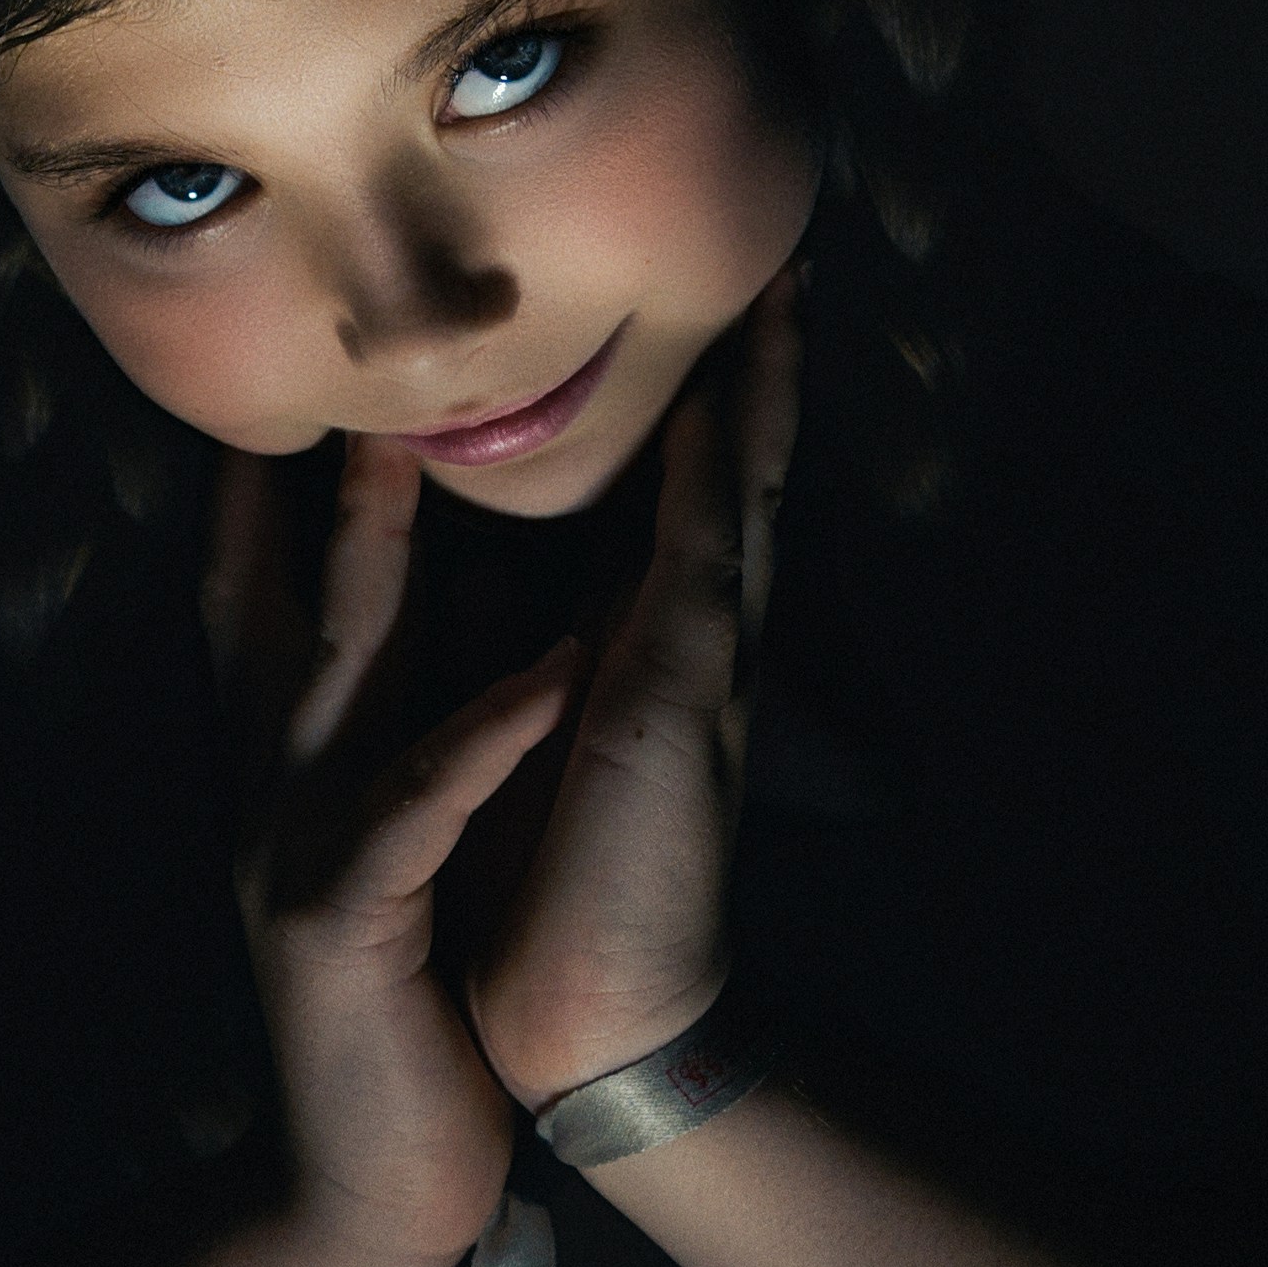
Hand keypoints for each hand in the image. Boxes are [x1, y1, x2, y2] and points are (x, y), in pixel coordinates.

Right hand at [207, 430, 588, 1266]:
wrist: (380, 1186)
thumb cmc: (410, 1014)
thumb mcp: (388, 856)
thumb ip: (385, 747)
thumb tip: (424, 634)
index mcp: (289, 779)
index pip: (262, 607)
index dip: (269, 490)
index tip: (304, 378)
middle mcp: (272, 798)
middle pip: (276, 605)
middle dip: (304, 479)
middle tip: (341, 354)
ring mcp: (295, 856)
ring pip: (332, 677)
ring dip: (367, 561)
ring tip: (407, 456)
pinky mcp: (347, 925)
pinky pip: (419, 803)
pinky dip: (485, 730)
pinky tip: (545, 671)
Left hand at [463, 265, 802, 1101]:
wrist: (577, 1019)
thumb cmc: (543, 889)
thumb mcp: (520, 732)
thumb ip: (523, 654)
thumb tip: (486, 584)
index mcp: (641, 643)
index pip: (676, 493)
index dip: (697, 398)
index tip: (706, 301)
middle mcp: (682, 639)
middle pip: (730, 468)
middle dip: (754, 363)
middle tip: (777, 247)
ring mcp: (692, 662)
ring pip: (735, 491)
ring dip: (761, 388)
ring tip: (782, 283)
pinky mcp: (675, 697)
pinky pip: (699, 558)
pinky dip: (713, 474)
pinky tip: (722, 394)